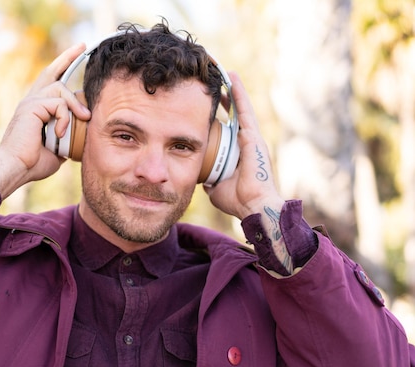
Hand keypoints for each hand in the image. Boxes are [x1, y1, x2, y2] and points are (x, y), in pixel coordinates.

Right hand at [0, 43, 90, 198]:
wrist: (16, 169)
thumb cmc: (33, 164)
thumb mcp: (58, 148)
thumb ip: (68, 136)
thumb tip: (82, 135)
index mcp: (36, 109)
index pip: (50, 83)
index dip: (62, 67)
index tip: (77, 54)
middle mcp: (31, 101)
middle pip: (51, 72)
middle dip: (67, 57)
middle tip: (82, 46)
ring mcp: (30, 102)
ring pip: (61, 89)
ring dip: (76, 105)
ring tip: (84, 119)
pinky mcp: (31, 106)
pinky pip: (59, 104)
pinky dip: (65, 118)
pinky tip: (61, 133)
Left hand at [204, 72, 284, 219]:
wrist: (253, 206)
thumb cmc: (238, 200)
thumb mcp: (215, 187)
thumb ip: (209, 178)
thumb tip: (200, 176)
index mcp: (239, 153)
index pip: (229, 129)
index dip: (220, 117)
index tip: (210, 106)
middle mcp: (247, 142)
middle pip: (236, 115)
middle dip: (227, 99)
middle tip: (216, 84)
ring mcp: (252, 138)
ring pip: (241, 108)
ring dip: (234, 90)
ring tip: (225, 73)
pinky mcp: (253, 137)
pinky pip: (245, 111)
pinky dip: (239, 95)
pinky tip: (232, 80)